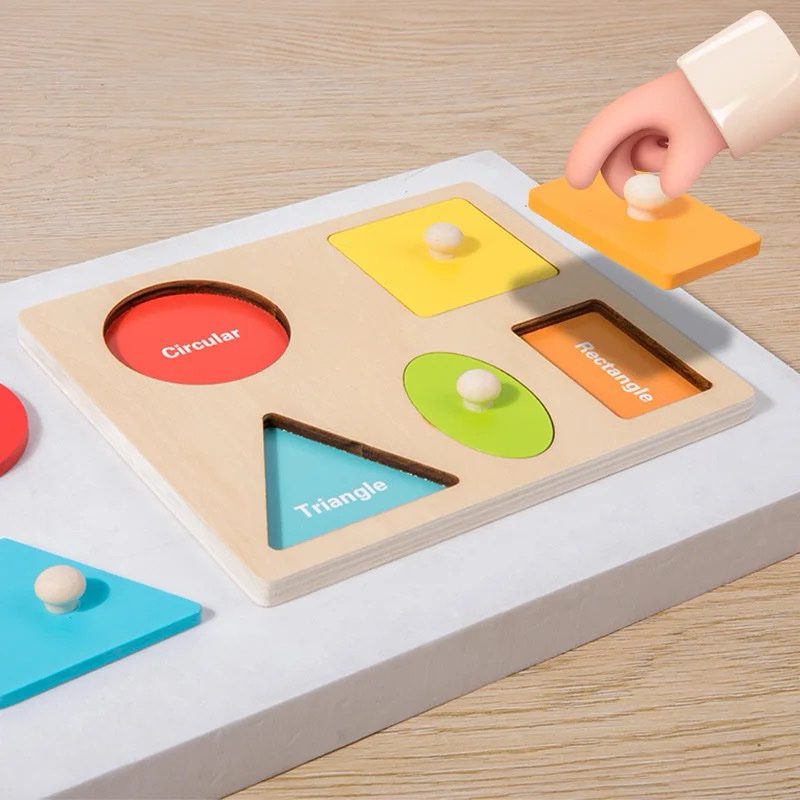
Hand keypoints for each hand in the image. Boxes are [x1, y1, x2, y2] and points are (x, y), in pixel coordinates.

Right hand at [565, 70, 727, 198]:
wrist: (736, 86)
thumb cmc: (714, 102)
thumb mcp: (700, 138)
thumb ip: (680, 171)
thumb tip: (664, 195)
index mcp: (635, 107)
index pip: (600, 135)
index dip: (584, 159)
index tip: (578, 184)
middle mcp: (632, 119)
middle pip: (611, 159)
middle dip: (625, 181)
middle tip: (646, 196)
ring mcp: (642, 130)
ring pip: (631, 163)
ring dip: (651, 170)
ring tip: (681, 150)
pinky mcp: (653, 138)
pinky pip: (644, 163)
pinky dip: (658, 167)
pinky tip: (679, 150)